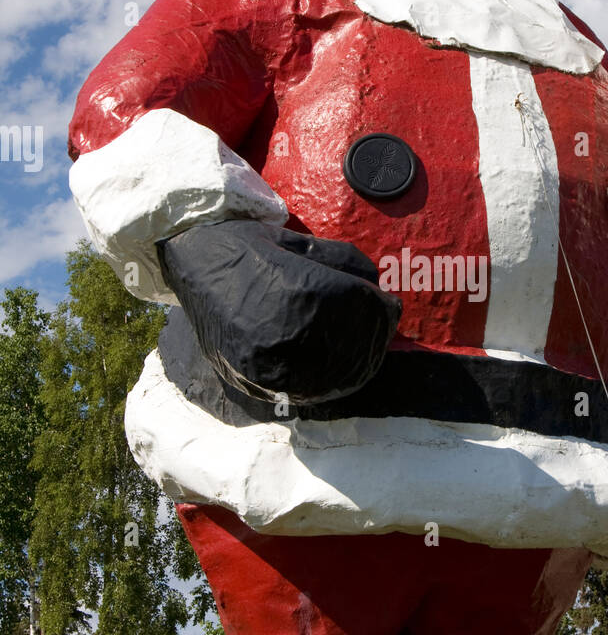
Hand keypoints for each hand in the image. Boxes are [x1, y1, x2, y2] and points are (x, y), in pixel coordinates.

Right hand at [157, 219, 401, 403]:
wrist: (192, 266)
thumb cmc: (248, 247)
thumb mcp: (301, 243)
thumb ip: (345, 265)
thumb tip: (381, 292)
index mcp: (304, 291)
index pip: (365, 308)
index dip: (383, 306)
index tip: (389, 304)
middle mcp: (290, 332)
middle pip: (358, 343)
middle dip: (376, 333)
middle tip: (382, 325)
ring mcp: (272, 363)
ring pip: (339, 374)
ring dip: (360, 361)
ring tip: (365, 347)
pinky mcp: (257, 382)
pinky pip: (309, 391)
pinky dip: (330, 382)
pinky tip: (337, 368)